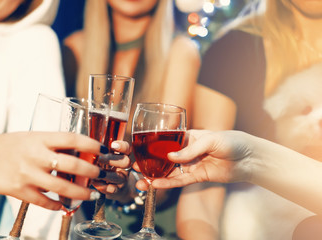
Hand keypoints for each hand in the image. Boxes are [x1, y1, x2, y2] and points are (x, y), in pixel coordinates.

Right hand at [0, 132, 105, 209]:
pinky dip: (56, 205)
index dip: (91, 144)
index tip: (103, 149)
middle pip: (72, 164)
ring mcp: (27, 174)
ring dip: (80, 192)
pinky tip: (63, 205)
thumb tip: (75, 151)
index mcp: (39, 138)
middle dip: (91, 171)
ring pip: (62, 187)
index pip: (72, 139)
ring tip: (91, 194)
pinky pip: (44, 201)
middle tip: (100, 174)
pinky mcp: (18, 190)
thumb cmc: (4, 145)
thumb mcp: (29, 137)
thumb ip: (50, 144)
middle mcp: (35, 155)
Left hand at [91, 140, 131, 197]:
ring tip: (94, 172)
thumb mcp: (105, 157)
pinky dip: (102, 186)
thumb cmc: (105, 167)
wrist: (115, 187)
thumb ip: (99, 151)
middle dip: (112, 160)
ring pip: (118, 177)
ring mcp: (122, 179)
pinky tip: (94, 183)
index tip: (113, 145)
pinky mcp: (117, 190)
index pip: (127, 148)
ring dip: (106, 174)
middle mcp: (125, 167)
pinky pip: (112, 189)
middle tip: (99, 159)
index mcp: (122, 155)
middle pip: (126, 162)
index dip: (122, 146)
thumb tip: (85, 144)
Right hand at [135, 130, 253, 189]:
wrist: (250, 158)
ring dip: (156, 175)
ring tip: (141, 180)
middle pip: (165, 157)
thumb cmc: (232, 141)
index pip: (166, 140)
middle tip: (135, 166)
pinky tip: (156, 184)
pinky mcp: (198, 176)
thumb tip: (170, 157)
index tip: (139, 149)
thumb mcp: (210, 139)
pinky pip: (180, 180)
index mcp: (189, 136)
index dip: (153, 145)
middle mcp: (188, 151)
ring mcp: (192, 164)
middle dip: (150, 162)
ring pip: (170, 171)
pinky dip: (168, 183)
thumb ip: (190, 149)